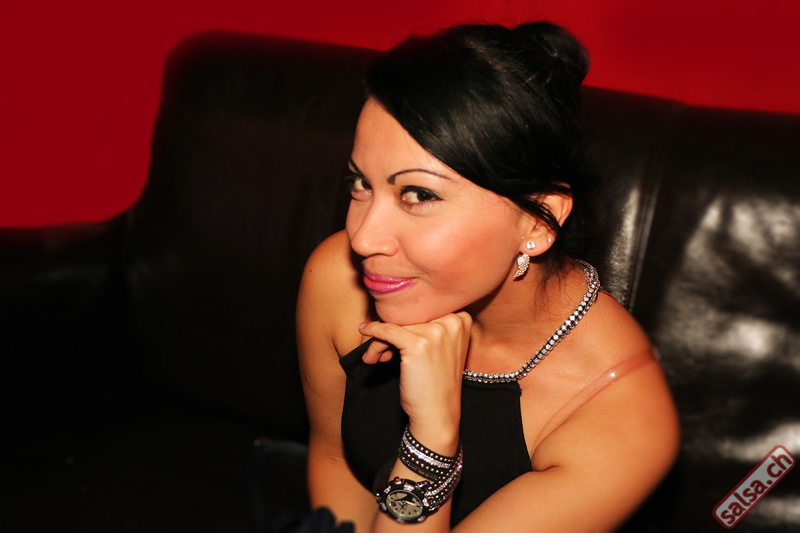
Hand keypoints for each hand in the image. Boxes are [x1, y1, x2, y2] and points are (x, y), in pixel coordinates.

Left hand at [358, 312, 471, 452]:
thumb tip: (393, 312)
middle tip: (381, 352)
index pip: (423, 311)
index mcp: (461, 319)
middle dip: (391, 334)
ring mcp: (436, 333)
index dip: (406, 324)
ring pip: (396, 326)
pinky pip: (387, 331)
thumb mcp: (440, 348)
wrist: (437, 415)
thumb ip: (426, 327)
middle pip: (409, 318)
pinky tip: (364, 330)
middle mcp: (453, 322)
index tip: (396, 339)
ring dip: (381, 342)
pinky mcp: (418, 345)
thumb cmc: (435, 384)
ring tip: (376, 357)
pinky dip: (373, 331)